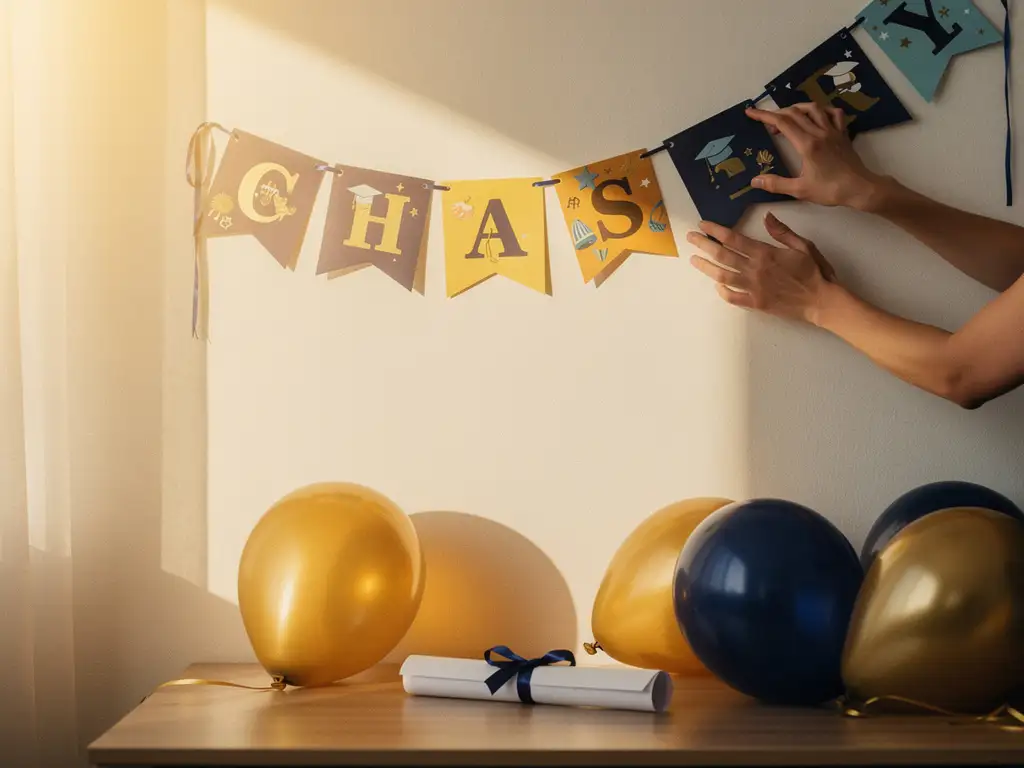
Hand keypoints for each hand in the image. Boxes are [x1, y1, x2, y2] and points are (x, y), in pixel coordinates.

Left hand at [687, 214, 836, 324]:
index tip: (703, 225)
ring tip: (694, 260)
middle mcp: (755, 270)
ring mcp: (753, 288)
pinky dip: (722, 292)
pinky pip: (733, 298)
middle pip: (722, 256)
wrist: (822, 301)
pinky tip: (716, 285)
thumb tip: (766, 217)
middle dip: (703, 245)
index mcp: (766, 253)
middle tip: (691, 238)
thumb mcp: (804, 245)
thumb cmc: (815, 272)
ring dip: (706, 267)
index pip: (734, 239)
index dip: (716, 231)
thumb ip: (782, 232)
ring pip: (723, 276)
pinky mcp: (756, 303)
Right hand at [746, 104, 884, 210]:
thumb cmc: (830, 190)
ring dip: (797, 108)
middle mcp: (819, 132)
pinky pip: (834, 113)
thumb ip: (776, 184)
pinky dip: (823, 110)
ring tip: (788, 116)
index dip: (764, 116)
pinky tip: (817, 116)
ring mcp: (833, 130)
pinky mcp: (842, 133)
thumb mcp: (800, 190)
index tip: (751, 112)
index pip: (782, 123)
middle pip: (795, 113)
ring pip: (814, 108)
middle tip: (767, 124)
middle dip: (777, 114)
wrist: (859, 188)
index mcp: (807, 144)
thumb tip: (755, 180)